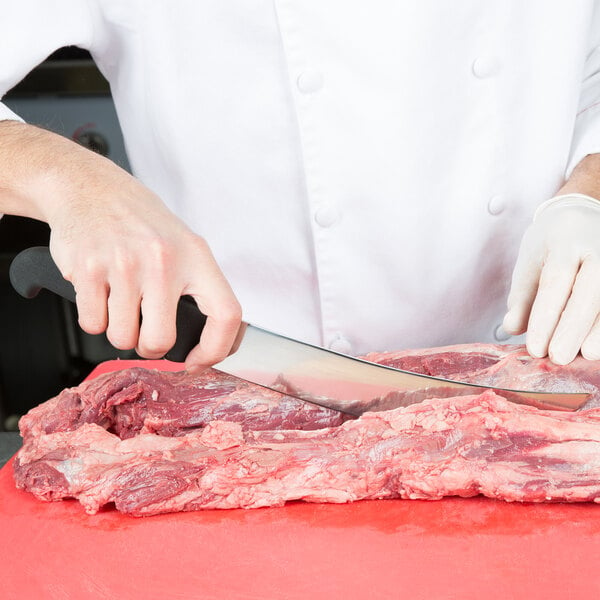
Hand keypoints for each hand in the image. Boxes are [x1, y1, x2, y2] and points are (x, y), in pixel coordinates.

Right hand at [1, 121, 241, 369]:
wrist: (91, 189)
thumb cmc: (142, 223)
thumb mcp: (185, 245)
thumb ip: (199, 289)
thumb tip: (220, 340)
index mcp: (196, 256)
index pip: (225, 314)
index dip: (216, 349)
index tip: (200, 360)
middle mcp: (163, 260)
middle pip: (160, 341)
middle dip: (151, 348)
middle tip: (146, 333)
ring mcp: (123, 264)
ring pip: (122, 338)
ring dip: (120, 332)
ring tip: (121, 303)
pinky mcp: (87, 269)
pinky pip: (92, 324)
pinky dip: (94, 319)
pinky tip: (100, 294)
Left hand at [503, 194, 599, 364]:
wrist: (580, 212)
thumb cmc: (549, 243)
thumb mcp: (529, 262)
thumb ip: (521, 297)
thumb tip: (512, 328)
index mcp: (565, 242)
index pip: (555, 283)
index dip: (545, 318)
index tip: (535, 348)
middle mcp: (597, 248)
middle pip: (587, 294)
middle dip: (572, 330)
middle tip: (558, 357)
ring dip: (597, 331)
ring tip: (586, 356)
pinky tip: (597, 345)